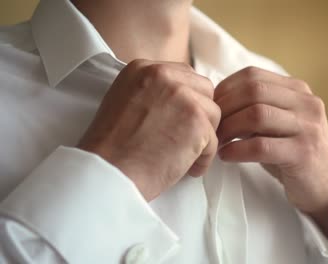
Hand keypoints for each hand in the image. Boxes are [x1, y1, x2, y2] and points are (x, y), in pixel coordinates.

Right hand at [78, 59, 220, 200]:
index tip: (178, 120)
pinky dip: (203, 159)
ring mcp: (182, 96)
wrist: (108, 172)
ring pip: (213, 114)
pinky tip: (187, 168)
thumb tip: (181, 99)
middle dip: (200, 114)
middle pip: (203, 90)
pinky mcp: (196, 121)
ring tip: (184, 156)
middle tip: (185, 137)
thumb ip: (153, 93)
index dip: (186, 101)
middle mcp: (163, 75)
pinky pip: (213, 140)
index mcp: (143, 68)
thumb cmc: (111, 148)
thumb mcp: (124, 101)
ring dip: (203, 137)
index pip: (184, 75)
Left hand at [214, 67, 327, 236]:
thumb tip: (216, 99)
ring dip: (229, 128)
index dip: (226, 89)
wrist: (323, 185)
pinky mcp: (303, 153)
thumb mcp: (278, 121)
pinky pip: (261, 146)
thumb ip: (255, 106)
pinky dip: (237, 150)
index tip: (212, 106)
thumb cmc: (291, 152)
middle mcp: (307, 103)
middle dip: (225, 107)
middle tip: (212, 125)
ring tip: (218, 141)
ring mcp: (308, 127)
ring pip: (257, 115)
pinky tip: (227, 156)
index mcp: (298, 90)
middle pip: (253, 91)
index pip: (253, 75)